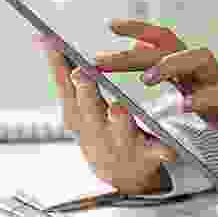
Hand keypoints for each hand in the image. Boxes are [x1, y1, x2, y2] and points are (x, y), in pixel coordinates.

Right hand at [43, 44, 176, 193]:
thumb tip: (47, 39)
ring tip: (118, 107)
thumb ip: (67, 79)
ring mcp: (122, 146)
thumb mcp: (78, 109)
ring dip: (118, 120)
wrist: (122, 177)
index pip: (67, 90)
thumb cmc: (99, 132)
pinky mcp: (148, 156)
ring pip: (121, 131)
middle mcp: (97, 132)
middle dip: (86, 93)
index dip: (59, 69)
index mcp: (80, 119)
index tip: (55, 47)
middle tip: (82, 73)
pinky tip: (170, 149)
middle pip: (90, 111)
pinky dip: (163, 151)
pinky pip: (157, 153)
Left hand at [94, 19, 217, 162]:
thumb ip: (170, 71)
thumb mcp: (193, 90)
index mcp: (191, 68)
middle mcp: (205, 69)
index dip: (138, 29)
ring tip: (146, 79)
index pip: (164, 40)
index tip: (110, 25)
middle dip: (133, 53)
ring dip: (170, 64)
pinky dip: (201, 99)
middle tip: (99, 60)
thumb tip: (139, 46)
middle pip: (169, 48)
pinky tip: (183, 107)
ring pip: (199, 58)